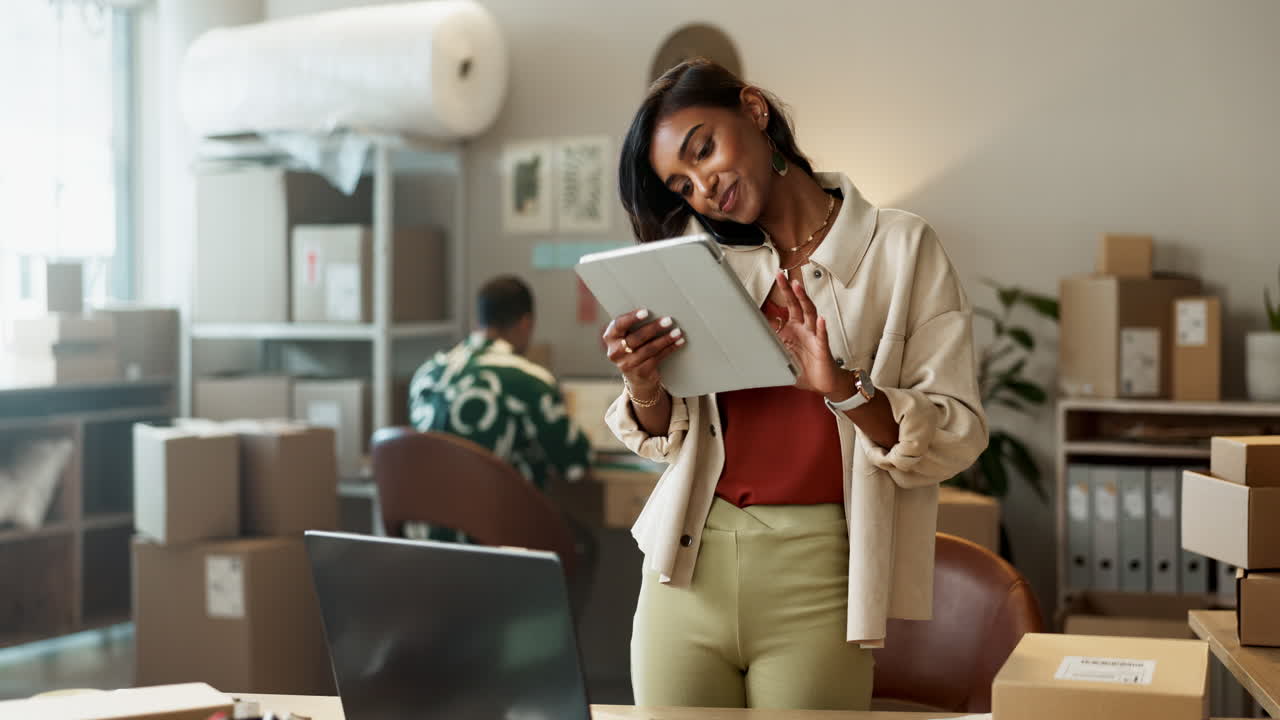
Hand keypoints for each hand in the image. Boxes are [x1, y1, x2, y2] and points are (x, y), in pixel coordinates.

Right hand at [602, 308, 685, 392]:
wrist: (637, 376)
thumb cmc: (634, 347)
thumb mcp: (628, 336)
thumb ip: (634, 326)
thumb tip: (657, 310)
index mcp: (610, 337)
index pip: (618, 325)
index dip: (631, 318)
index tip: (646, 311)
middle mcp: (615, 352)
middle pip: (636, 338)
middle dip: (654, 328)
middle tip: (668, 320)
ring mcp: (626, 364)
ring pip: (648, 349)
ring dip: (665, 339)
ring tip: (677, 332)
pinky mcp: (640, 373)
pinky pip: (657, 358)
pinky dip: (670, 349)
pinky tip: (678, 342)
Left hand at [773, 271, 843, 394]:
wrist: (821, 383)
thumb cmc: (804, 367)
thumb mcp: (781, 353)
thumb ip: (769, 342)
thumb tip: (750, 335)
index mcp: (795, 328)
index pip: (788, 306)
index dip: (783, 292)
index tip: (776, 277)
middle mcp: (805, 328)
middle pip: (798, 303)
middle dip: (790, 289)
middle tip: (781, 275)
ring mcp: (814, 336)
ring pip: (810, 314)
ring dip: (804, 300)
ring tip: (798, 287)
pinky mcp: (822, 348)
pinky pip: (822, 336)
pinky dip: (821, 328)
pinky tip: (821, 319)